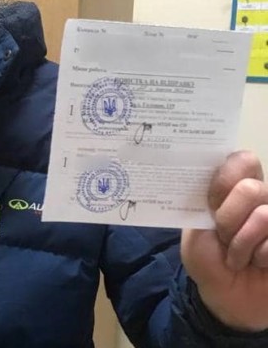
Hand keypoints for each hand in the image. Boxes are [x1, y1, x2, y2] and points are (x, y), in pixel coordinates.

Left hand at [181, 151, 267, 331]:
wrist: (226, 296)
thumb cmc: (209, 258)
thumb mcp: (196, 228)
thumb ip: (204, 201)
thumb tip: (210, 172)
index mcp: (235, 187)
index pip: (242, 160)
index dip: (226, 178)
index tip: (211, 200)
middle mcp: (263, 197)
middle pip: (251, 188)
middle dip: (228, 219)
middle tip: (222, 236)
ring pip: (264, 215)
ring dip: (242, 243)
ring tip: (238, 256)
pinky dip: (260, 257)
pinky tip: (258, 264)